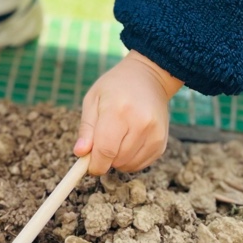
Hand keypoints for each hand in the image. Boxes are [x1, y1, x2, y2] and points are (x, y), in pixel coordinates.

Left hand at [74, 52, 182, 173]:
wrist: (148, 77)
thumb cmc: (115, 87)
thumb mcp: (93, 99)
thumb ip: (86, 129)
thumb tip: (80, 153)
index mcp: (118, 110)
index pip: (106, 150)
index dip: (95, 164)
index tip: (89, 164)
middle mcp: (141, 123)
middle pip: (117, 160)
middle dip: (105, 159)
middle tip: (102, 142)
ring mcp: (154, 133)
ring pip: (129, 165)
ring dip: (118, 160)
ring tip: (117, 138)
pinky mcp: (162, 142)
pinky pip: (141, 164)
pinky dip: (131, 159)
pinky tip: (129, 141)